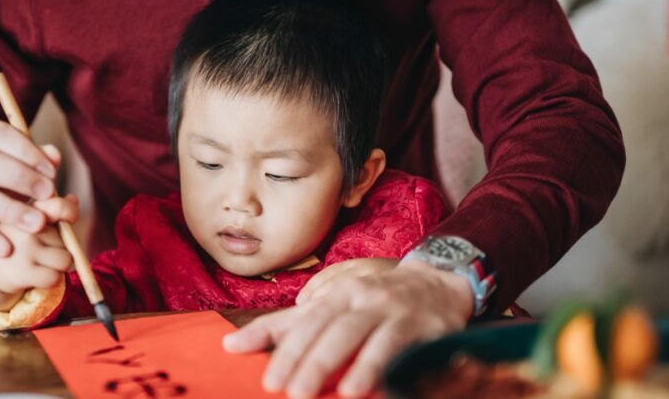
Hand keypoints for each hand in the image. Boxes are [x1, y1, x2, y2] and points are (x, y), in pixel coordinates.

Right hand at [0, 194, 78, 310]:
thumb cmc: (22, 241)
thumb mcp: (35, 221)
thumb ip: (56, 209)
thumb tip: (73, 199)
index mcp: (27, 209)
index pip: (59, 206)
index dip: (70, 212)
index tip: (70, 218)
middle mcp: (23, 226)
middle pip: (68, 239)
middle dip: (61, 248)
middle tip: (42, 251)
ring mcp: (22, 248)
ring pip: (65, 260)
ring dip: (58, 266)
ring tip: (40, 263)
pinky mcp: (21, 271)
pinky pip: (55, 278)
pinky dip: (51, 280)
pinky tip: (36, 276)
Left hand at [223, 259, 473, 397]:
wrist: (437, 282)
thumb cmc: (371, 299)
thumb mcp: (327, 305)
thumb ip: (283, 327)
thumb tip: (231, 344)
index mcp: (337, 293)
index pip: (306, 323)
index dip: (287, 351)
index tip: (270, 381)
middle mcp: (365, 298)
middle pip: (335, 331)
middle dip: (315, 362)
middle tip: (294, 394)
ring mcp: (396, 311)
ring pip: (373, 338)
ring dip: (359, 365)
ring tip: (342, 393)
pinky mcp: (427, 327)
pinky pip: (409, 347)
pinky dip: (395, 366)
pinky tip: (384, 387)